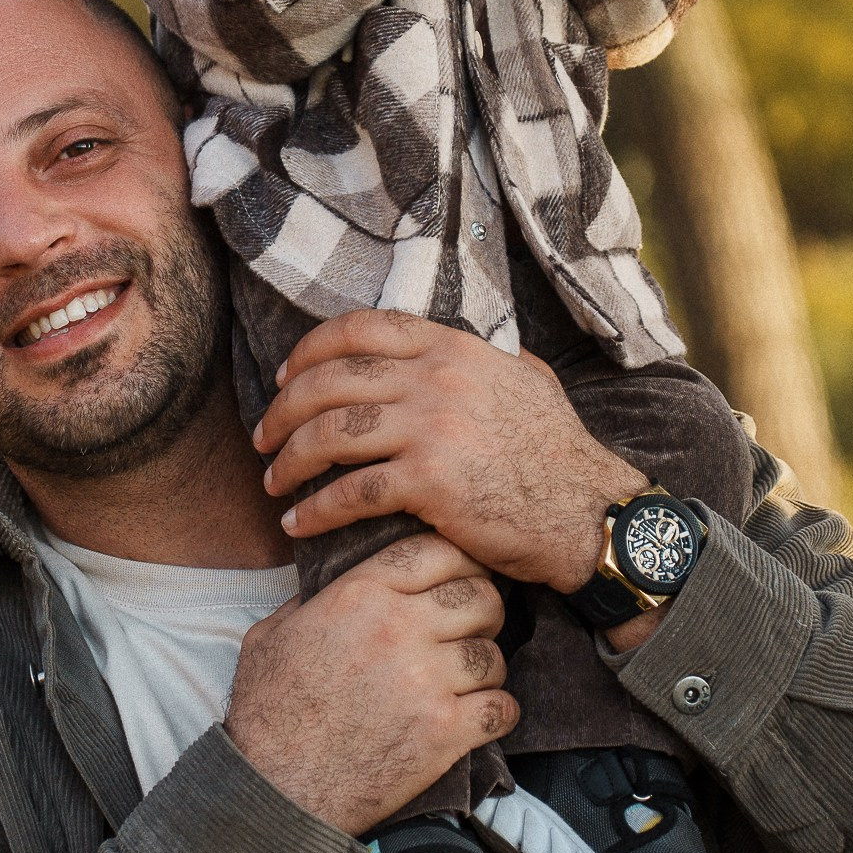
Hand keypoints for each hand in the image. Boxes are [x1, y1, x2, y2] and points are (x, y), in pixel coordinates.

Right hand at [224, 534, 515, 834]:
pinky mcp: (444, 731)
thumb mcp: (270, 636)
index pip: (435, 551)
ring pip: (492, 655)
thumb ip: (306, 602)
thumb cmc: (267, 714)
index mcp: (359, 595)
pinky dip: (498, 714)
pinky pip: (501, 708)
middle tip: (472, 632)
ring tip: (469, 683)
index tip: (459, 579)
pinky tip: (481, 718)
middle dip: (483, 613)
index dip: (458, 561)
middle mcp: (398, 628)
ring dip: (486, 669)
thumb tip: (324, 586)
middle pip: (479, 597)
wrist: (275, 787)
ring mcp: (425, 681)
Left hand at [254, 309, 646, 598]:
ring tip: (273, 480)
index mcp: (452, 348)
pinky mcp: (429, 481)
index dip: (310, 350)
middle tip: (264, 437)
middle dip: (284, 410)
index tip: (286, 377)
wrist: (588, 510)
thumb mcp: (524, 378)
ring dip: (289, 459)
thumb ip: (476, 359)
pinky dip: (315, 509)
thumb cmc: (557, 451)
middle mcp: (436, 378)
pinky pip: (351, 492)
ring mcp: (431, 428)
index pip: (360, 329)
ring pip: (330, 433)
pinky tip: (298, 522)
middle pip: (330, 381)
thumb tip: (445, 347)